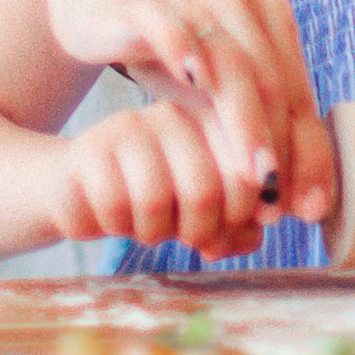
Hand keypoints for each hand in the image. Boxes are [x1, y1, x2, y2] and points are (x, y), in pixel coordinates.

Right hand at [43, 0, 337, 227]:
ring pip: (230, 61)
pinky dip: (187, 52)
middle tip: (278, 198)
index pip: (295, 93)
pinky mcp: (145, 3)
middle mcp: (237, 1)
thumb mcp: (210, 84)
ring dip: (246, 120)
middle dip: (281, 145)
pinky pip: (171, 27)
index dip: (306, 150)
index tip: (307, 206)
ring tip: (254, 170)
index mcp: (267, 16)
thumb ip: (247, 126)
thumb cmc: (165, 41)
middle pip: (270, 81)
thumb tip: (288, 200)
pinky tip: (196, 82)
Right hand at [54, 90, 278, 258]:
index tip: (225, 234)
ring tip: (149, 227)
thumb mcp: (206, 210)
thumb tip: (272, 216)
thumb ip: (244, 217)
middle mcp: (174, 114)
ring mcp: (128, 127)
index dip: (241, 218)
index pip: (248, 172)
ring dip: (153, 234)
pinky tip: (115, 219)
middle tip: (190, 239)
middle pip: (202, 191)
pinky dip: (117, 229)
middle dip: (198, 232)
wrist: (83, 189)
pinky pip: (112, 207)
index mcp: (213, 121)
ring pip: (154, 201)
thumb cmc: (155, 199)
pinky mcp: (89, 149)